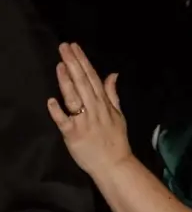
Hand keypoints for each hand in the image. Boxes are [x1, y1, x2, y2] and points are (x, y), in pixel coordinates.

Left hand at [47, 43, 129, 177]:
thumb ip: (112, 93)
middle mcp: (94, 109)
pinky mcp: (73, 134)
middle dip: (73, 64)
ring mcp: (83, 121)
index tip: (74, 47)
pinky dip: (58, 111)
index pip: (92, 78)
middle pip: (82, 83)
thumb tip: (112, 74)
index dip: (83, 61)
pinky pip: (64, 121)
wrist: (114, 164)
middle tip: (64, 47)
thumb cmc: (115, 139)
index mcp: (104, 104)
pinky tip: (52, 101)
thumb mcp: (118, 114)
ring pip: (74, 98)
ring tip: (60, 65)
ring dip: (66, 81)